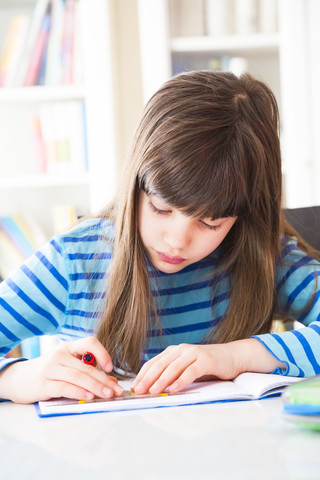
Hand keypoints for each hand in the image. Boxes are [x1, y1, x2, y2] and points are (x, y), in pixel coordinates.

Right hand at [0, 337, 123, 403]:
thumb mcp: (67, 366)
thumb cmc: (49, 372)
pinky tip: (88, 397)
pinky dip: (78, 392)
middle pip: (86, 366)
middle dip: (104, 379)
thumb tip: (111, 382)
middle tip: (117, 390)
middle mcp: (59, 355)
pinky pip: (64, 388)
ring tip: (107, 395)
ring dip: (95, 387)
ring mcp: (50, 369)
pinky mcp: (43, 384)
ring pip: (77, 377)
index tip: (111, 368)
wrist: (19, 379)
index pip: (89, 343)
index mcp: (68, 347)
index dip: (102, 353)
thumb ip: (86, 371)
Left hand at [132, 343, 240, 394]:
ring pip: (173, 367)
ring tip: (153, 391)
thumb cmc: (208, 366)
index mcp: (174, 351)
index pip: (153, 362)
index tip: (134, 387)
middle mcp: (181, 350)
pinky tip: (174, 389)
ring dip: (161, 380)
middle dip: (147, 378)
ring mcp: (193, 353)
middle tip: (139, 391)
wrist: (232, 356)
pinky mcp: (206, 360)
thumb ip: (172, 374)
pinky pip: (190, 371)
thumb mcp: (186, 368)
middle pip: (160, 364)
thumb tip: (152, 388)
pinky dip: (181, 381)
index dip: (142, 375)